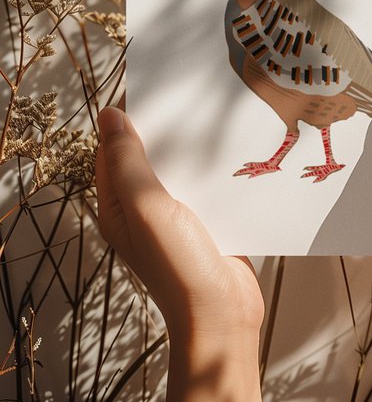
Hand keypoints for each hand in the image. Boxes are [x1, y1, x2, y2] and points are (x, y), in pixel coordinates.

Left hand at [95, 106, 264, 401]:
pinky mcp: (205, 218)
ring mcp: (175, 214)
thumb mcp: (147, 208)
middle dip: (164, 127)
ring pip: (178, 166)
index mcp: (118, 205)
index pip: (113, 150)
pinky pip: (204, 182)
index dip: (128, 118)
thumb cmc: (179, 267)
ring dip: (192, 145)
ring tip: (212, 113)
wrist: (223, 314)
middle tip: (188, 94)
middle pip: (147, 155)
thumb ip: (127, 162)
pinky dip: (212, 165)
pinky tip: (232, 148)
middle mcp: (142, 207)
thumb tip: (110, 115)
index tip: (153, 87)